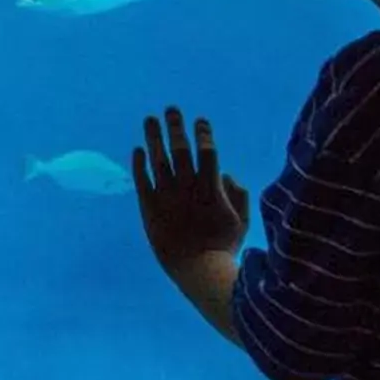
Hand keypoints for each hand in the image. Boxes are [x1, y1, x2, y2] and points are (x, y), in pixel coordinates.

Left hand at [134, 107, 250, 271]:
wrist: (198, 269)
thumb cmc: (222, 247)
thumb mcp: (241, 221)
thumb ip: (237, 194)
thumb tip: (226, 174)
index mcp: (211, 189)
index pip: (207, 152)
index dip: (204, 134)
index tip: (201, 121)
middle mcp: (187, 188)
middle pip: (180, 149)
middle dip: (176, 127)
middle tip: (171, 109)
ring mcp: (167, 196)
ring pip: (158, 159)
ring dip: (154, 137)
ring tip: (150, 119)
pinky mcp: (149, 207)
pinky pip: (141, 179)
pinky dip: (139, 163)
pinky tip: (137, 149)